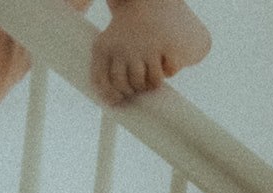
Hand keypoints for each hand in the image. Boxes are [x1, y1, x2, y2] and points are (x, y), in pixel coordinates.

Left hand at [91, 0, 210, 105]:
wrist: (150, 3)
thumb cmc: (130, 32)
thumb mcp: (111, 43)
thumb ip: (108, 71)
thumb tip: (113, 103)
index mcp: (104, 46)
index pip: (104, 82)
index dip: (112, 96)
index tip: (119, 100)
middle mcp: (123, 48)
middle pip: (127, 86)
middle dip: (134, 90)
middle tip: (139, 85)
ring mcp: (145, 48)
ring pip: (149, 83)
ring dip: (151, 84)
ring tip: (151, 73)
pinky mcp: (166, 48)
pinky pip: (168, 73)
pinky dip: (169, 71)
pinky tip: (164, 60)